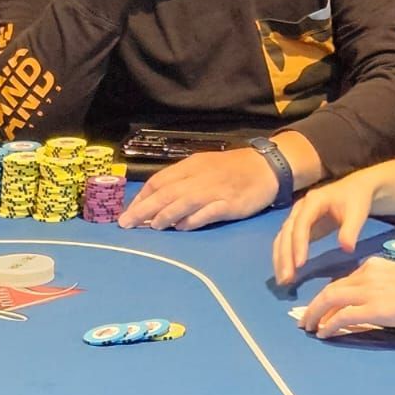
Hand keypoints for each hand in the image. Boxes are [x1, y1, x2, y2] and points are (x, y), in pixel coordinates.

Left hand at [119, 148, 281, 230]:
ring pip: (183, 202)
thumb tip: (159, 202)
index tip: (128, 212)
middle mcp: (199, 177)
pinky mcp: (230, 204)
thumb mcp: (204, 167)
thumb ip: (183, 182)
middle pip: (166, 193)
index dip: (142, 197)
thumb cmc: (233, 168)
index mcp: (191, 166)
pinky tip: (181, 227)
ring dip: (165, 215)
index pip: (159, 181)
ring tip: (152, 227)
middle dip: (144, 209)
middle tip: (126, 223)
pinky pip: (207, 213)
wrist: (267, 167)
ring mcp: (215, 191)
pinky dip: (192, 220)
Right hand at [272, 171, 379, 285]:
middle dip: (285, 256)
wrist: (355, 189)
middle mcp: (300, 208)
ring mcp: (297, 216)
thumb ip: (351, 229)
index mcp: (314, 201)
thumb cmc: (356, 199)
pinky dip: (284, 257)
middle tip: (286, 279)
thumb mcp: (358, 212)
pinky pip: (286, 241)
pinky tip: (287, 273)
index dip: (299, 243)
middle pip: (286, 232)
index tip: (300, 264)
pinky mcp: (298, 226)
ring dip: (280, 259)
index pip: (301, 223)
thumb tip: (346, 249)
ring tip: (284, 280)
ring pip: (282, 238)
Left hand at [298, 258, 394, 336]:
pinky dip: (330, 325)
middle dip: (313, 306)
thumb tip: (364, 306)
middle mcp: (368, 274)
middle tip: (304, 321)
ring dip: (316, 315)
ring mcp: (372, 291)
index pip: (342, 282)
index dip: (326, 297)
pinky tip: (324, 333)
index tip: (318, 309)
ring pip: (331, 299)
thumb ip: (379, 287)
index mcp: (373, 266)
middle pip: (330, 289)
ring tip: (309, 328)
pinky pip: (344, 316)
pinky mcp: (377, 309)